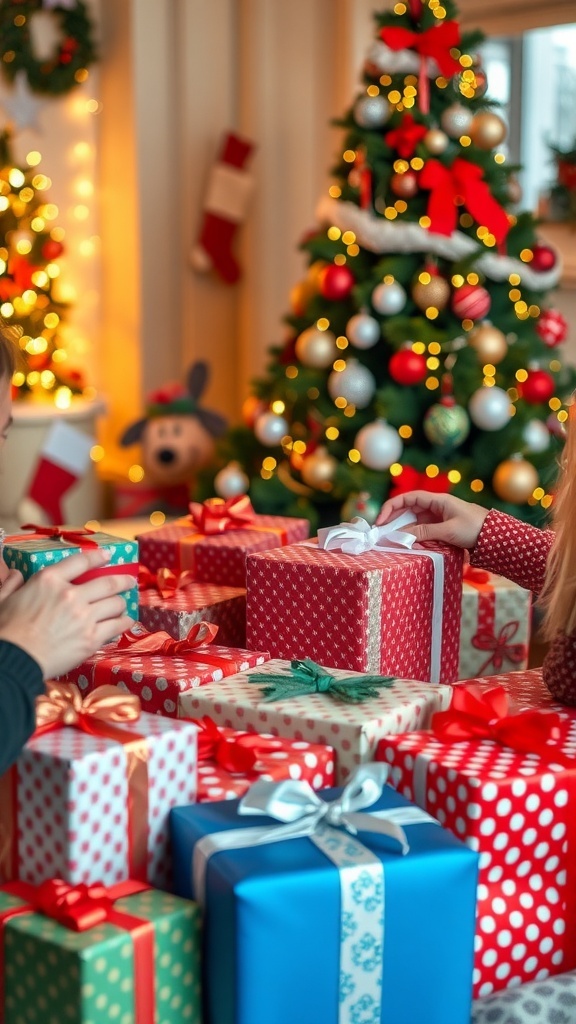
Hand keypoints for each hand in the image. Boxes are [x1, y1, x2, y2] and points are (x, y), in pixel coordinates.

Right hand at [0, 549, 135, 677]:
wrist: (14, 659)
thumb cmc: (6, 630)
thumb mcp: (2, 599)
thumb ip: (11, 584)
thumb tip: (16, 574)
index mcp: (48, 580)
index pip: (81, 561)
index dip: (98, 556)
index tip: (108, 555)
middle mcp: (70, 595)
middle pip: (107, 582)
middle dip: (123, 580)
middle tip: (129, 580)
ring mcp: (84, 617)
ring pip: (115, 603)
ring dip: (122, 603)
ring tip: (123, 604)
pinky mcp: (91, 639)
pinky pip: (117, 626)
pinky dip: (124, 622)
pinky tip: (125, 621)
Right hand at [376, 490, 489, 549]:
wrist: (495, 536)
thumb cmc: (474, 528)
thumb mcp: (448, 530)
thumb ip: (425, 532)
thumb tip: (403, 536)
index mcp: (437, 500)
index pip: (408, 498)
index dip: (392, 507)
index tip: (381, 520)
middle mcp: (435, 507)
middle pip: (408, 509)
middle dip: (393, 519)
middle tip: (381, 533)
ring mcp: (438, 518)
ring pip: (414, 521)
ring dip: (402, 529)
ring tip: (390, 540)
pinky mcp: (441, 529)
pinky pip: (422, 530)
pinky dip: (413, 536)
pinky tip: (406, 543)